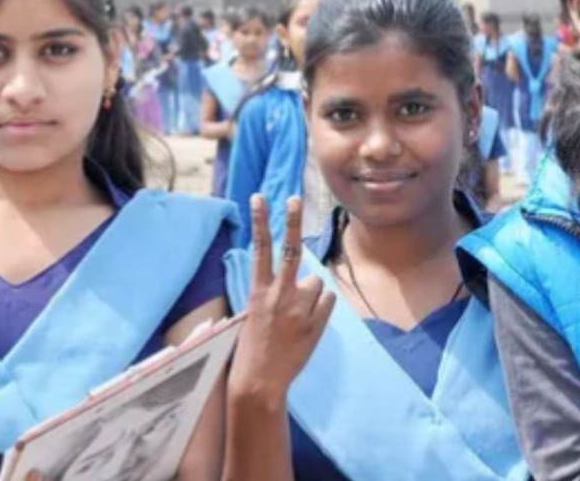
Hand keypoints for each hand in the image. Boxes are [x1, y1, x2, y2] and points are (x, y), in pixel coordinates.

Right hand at [228, 195, 334, 405]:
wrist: (260, 381)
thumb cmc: (251, 350)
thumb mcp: (252, 316)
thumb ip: (271, 293)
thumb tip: (299, 278)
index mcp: (257, 292)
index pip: (259, 250)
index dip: (260, 221)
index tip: (260, 198)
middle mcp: (279, 294)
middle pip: (289, 250)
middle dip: (291, 221)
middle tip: (294, 198)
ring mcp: (299, 308)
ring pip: (316, 282)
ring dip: (311, 292)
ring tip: (297, 315)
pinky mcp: (316, 322)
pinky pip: (327, 300)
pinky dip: (322, 306)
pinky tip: (309, 322)